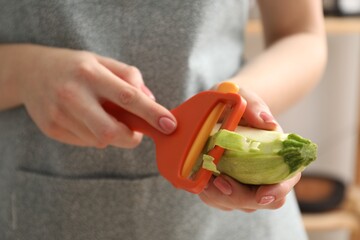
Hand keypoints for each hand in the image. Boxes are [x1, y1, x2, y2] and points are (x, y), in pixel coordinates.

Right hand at [18, 45, 176, 147]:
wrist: (31, 72)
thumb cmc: (76, 67)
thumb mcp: (102, 61)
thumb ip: (129, 77)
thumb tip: (151, 100)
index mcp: (90, 73)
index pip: (128, 97)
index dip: (152, 113)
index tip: (170, 125)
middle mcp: (72, 94)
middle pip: (111, 131)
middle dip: (131, 138)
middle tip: (136, 132)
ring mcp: (59, 114)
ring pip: (99, 140)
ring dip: (112, 134)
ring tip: (103, 116)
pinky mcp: (51, 129)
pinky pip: (85, 142)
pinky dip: (95, 136)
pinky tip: (87, 120)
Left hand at [198, 87, 299, 210]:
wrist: (220, 109)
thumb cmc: (235, 101)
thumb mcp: (243, 95)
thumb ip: (254, 106)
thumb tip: (267, 122)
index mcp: (276, 152)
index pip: (287, 178)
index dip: (278, 190)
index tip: (262, 194)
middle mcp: (263, 172)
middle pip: (260, 199)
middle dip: (240, 197)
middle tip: (219, 182)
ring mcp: (245, 182)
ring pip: (238, 203)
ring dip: (221, 197)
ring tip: (206, 180)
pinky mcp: (226, 186)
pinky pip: (220, 200)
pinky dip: (210, 195)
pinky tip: (202, 181)